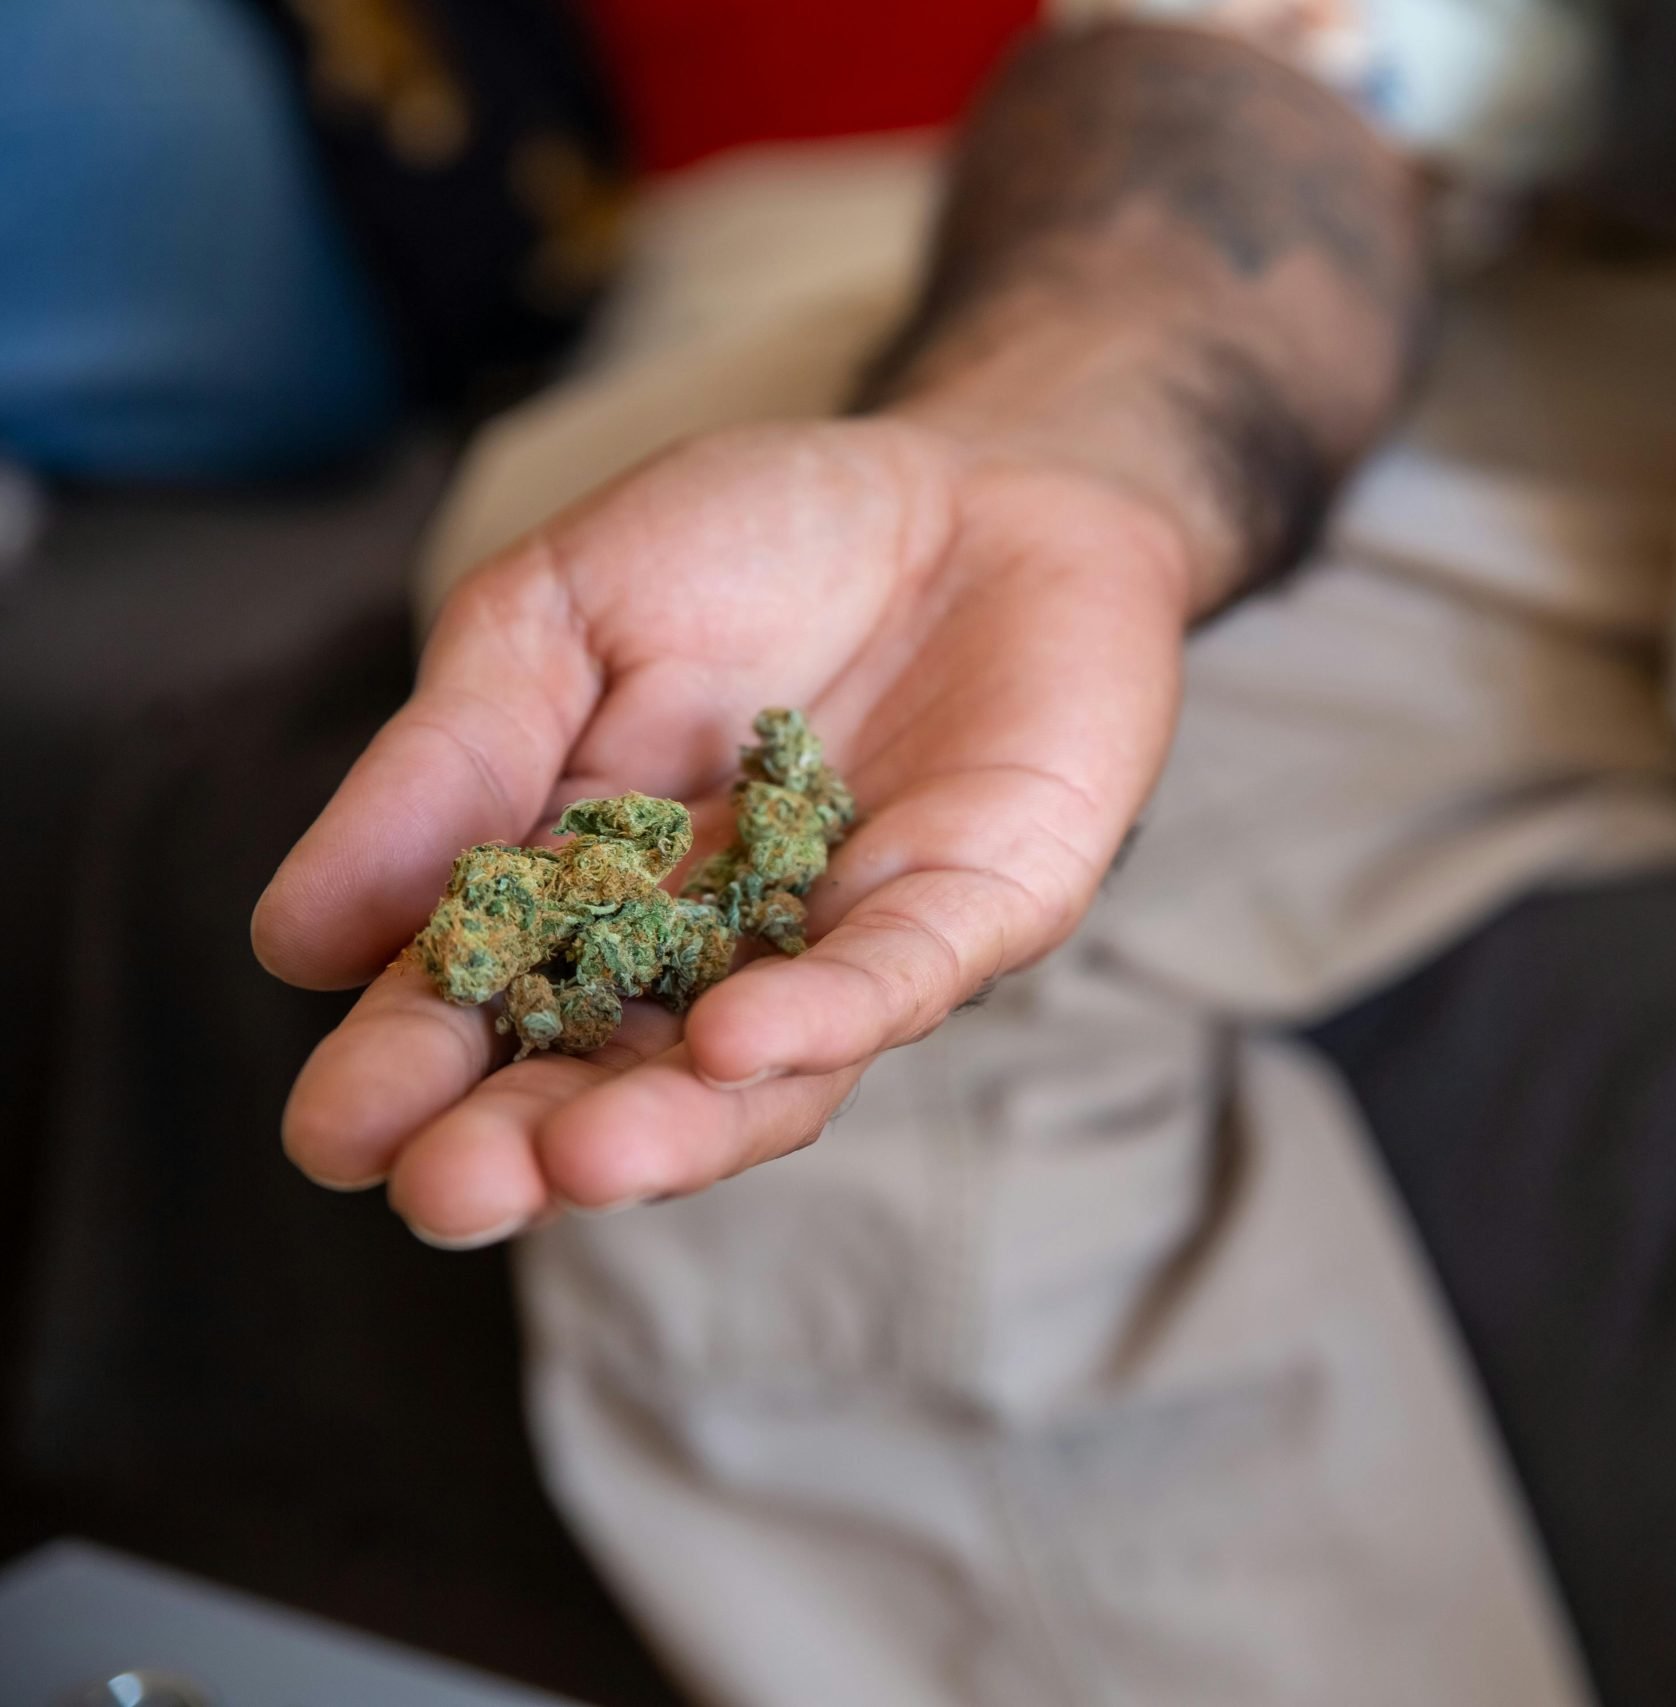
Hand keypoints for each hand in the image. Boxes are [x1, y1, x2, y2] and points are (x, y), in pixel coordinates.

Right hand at [254, 418, 1190, 1243]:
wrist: (975, 479)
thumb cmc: (759, 541)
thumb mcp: (557, 617)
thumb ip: (448, 766)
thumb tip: (297, 943)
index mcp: (586, 888)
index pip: (486, 1002)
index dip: (413, 1071)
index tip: (337, 1137)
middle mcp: (711, 951)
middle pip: (610, 1075)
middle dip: (528, 1144)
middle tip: (448, 1197)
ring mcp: (842, 943)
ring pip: (756, 1073)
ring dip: (671, 1128)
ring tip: (579, 1164)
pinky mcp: (976, 909)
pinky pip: (898, 976)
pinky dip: (822, 1016)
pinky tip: (730, 1041)